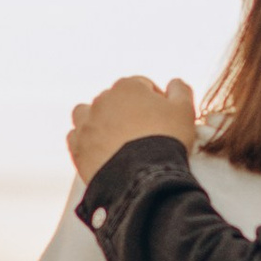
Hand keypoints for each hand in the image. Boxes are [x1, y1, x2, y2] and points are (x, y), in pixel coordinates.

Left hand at [68, 74, 197, 181]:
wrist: (143, 177)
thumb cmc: (166, 140)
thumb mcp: (184, 110)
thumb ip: (180, 90)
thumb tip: (174, 83)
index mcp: (127, 87)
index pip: (142, 86)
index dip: (156, 101)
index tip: (163, 119)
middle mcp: (102, 100)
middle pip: (115, 100)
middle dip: (127, 112)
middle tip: (143, 133)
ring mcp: (87, 124)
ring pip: (87, 114)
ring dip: (98, 121)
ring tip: (114, 138)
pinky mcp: (78, 147)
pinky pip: (76, 137)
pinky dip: (86, 141)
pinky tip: (99, 151)